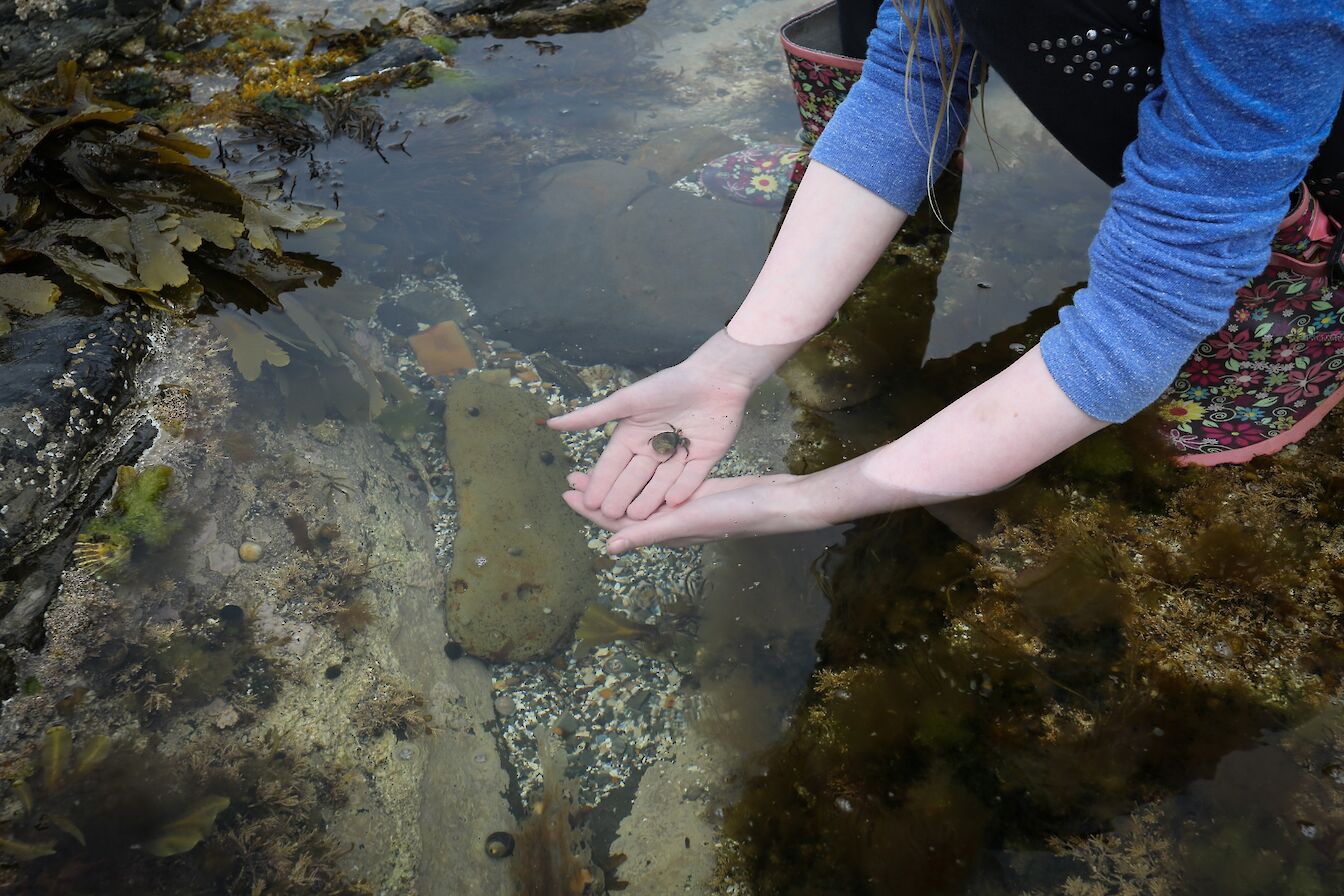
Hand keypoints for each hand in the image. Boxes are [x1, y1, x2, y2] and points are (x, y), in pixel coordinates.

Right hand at [548, 331, 795, 519]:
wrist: (714, 377)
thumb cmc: (668, 384)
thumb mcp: (627, 400)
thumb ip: (592, 416)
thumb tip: (551, 424)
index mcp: (634, 436)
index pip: (614, 463)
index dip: (601, 481)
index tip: (587, 500)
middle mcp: (654, 449)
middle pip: (635, 477)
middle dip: (621, 496)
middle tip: (609, 515)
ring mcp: (680, 455)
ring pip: (661, 482)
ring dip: (649, 499)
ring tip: (637, 517)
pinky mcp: (704, 459)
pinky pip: (691, 478)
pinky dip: (682, 489)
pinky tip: (672, 503)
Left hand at [562, 471, 827, 552]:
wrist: (772, 503)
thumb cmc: (731, 516)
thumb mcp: (684, 521)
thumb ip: (646, 532)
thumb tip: (609, 546)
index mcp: (661, 532)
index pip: (615, 521)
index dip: (589, 508)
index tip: (565, 491)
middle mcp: (667, 522)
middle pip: (623, 507)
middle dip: (597, 493)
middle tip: (572, 476)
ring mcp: (681, 507)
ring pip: (639, 495)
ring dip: (617, 483)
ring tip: (596, 469)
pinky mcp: (694, 491)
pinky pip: (658, 485)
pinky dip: (643, 474)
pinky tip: (637, 460)